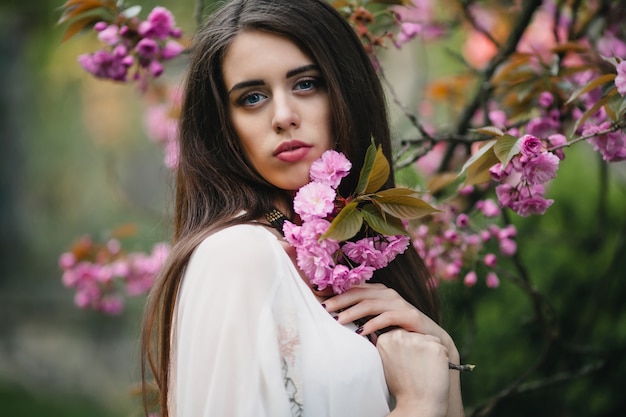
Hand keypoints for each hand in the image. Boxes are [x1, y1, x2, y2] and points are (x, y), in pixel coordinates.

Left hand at [323, 283, 453, 350]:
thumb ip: (360, 315)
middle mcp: (388, 293)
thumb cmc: (399, 331)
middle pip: (359, 293)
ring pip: (370, 303)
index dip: (335, 292)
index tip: (317, 298)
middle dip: (339, 300)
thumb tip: (333, 315)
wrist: (432, 340)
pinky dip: (372, 324)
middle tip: (323, 309)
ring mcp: (399, 303)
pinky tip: (360, 332)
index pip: (353, 288)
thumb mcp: (377, 320)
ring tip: (337, 321)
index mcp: (378, 291)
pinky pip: (387, 317)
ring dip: (352, 312)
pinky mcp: (409, 315)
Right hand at [377, 329, 449, 416]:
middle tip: (413, 368)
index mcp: (385, 339)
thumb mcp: (385, 365)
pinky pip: (440, 347)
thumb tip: (390, 337)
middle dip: (417, 347)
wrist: (417, 406)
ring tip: (423, 370)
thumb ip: (388, 348)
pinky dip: (440, 358)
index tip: (405, 362)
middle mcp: (399, 336)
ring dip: (429, 351)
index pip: (400, 334)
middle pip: (414, 334)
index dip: (406, 349)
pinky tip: (433, 370)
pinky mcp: (435, 346)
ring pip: (428, 339)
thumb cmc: (402, 389)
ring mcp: (417, 340)